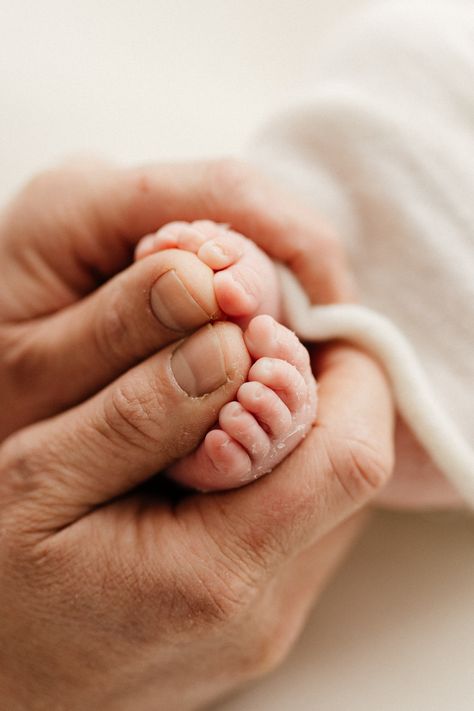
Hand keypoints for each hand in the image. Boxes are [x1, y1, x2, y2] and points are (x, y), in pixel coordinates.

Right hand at [0, 160, 392, 709]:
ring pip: (333, 498)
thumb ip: (136, 415)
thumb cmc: (2, 591)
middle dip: (322, 393)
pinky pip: (303, 526)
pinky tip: (219, 452)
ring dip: (301, 431)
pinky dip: (280, 472)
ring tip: (229, 396)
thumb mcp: (39, 485)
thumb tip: (225, 345)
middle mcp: (264, 609)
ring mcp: (268, 621)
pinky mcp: (259, 617)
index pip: (350, 458)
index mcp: (215, 573)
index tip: (290, 327)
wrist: (1, 686)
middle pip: (352, 474)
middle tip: (254, 349)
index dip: (345, 374)